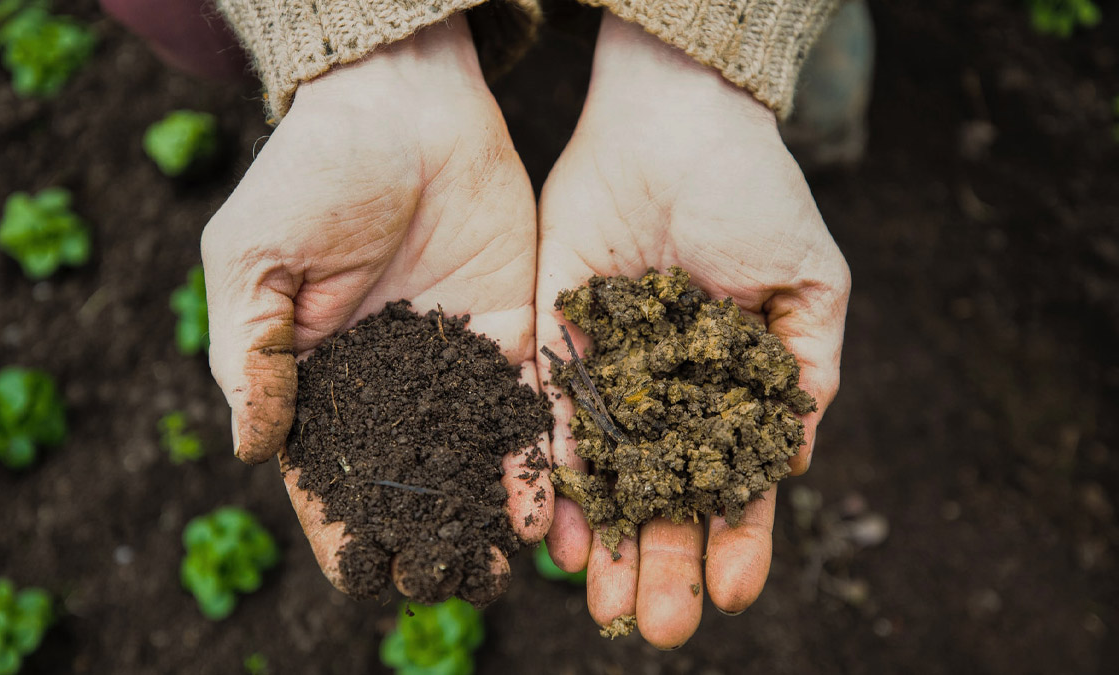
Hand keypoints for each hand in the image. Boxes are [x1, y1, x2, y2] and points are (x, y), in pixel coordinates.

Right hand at [201, 17, 548, 602]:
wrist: (403, 105)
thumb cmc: (312, 173)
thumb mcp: (254, 259)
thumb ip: (252, 352)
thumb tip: (250, 448)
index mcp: (319, 377)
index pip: (328, 473)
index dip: (342, 528)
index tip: (365, 575)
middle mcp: (390, 383)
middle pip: (406, 481)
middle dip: (423, 538)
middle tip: (445, 585)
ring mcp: (453, 362)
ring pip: (468, 457)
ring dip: (480, 516)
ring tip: (499, 573)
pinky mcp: (511, 333)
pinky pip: (521, 407)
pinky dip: (528, 457)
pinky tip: (538, 507)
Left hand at [537, 14, 850, 647]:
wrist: (672, 127)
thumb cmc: (753, 195)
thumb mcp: (808, 286)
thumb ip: (804, 374)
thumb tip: (791, 464)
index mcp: (731, 386)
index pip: (733, 481)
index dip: (737, 539)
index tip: (733, 594)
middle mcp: (667, 392)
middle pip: (665, 495)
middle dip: (664, 563)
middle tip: (660, 627)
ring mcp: (611, 374)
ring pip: (608, 476)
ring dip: (607, 542)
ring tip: (604, 605)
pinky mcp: (556, 344)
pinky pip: (552, 421)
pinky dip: (555, 476)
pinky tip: (556, 534)